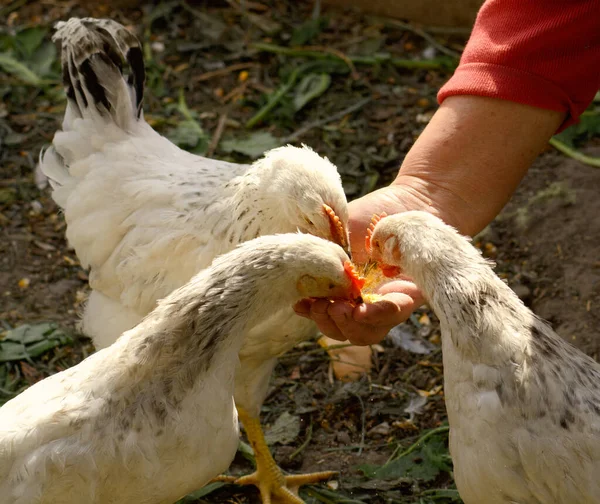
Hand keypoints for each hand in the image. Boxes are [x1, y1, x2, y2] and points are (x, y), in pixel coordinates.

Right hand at [294, 184, 428, 344]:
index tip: (299, 304)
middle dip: (330, 322)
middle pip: (345, 331)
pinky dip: (384, 312)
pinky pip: (397, 315)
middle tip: (324, 305)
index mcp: (345, 289)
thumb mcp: (338, 232)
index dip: (312, 314)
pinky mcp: (412, 297)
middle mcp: (366, 301)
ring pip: (368, 333)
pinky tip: (379, 301)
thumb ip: (323, 255)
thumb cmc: (371, 214)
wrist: (409, 199)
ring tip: (344, 307)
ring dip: (352, 323)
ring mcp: (389, 303)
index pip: (326, 313)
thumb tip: (300, 275)